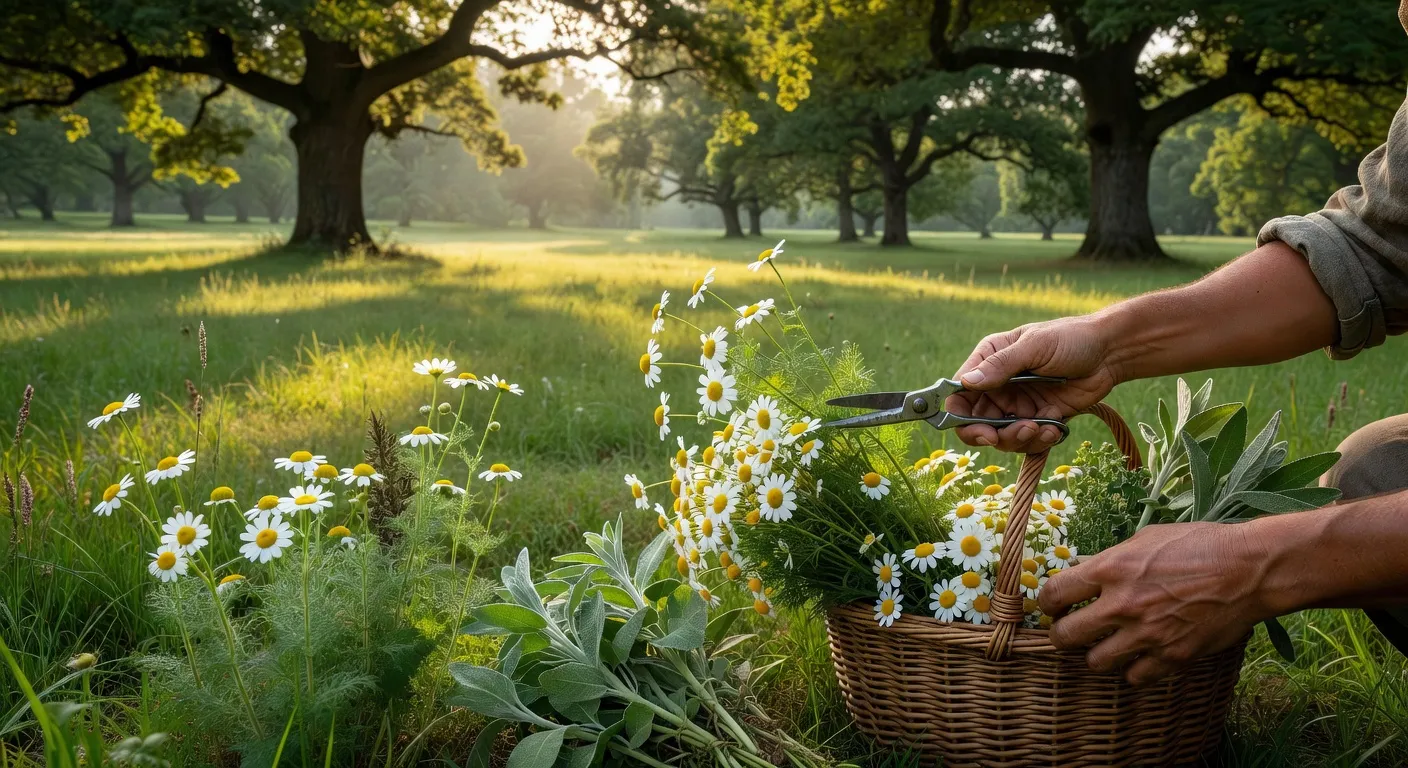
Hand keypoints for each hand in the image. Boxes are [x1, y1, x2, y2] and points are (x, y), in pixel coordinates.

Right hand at [947, 316, 1121, 451]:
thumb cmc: (1070, 338)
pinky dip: (1039, 440)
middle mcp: (998, 386)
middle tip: (1001, 438)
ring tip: (1039, 428)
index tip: (979, 430)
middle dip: (989, 435)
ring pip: (1002, 436)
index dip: (959, 416)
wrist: (1110, 353)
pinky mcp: (1038, 419)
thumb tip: (966, 383)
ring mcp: (1017, 405)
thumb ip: (1001, 365)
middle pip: (976, 423)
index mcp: (989, 361)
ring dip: (1017, 439)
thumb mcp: (1034, 346)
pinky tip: (1055, 429)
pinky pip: (1028, 440)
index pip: (959, 394)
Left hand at [1038, 522, 1274, 684]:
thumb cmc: (1199, 545)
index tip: (1052, 606)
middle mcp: (1122, 604)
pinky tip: (1140, 657)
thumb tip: (1086, 572)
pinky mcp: (1172, 656)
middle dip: (1061, 636)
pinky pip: (1135, 677)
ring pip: (1096, 663)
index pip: (1053, 594)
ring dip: (1097, 655)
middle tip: (1068, 632)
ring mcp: (1147, 634)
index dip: (1046, 604)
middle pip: (1065, 636)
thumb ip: (1112, 560)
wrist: (1248, 569)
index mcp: (1110, 568)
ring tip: (1106, 646)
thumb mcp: (1146, 538)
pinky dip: (1134, 670)